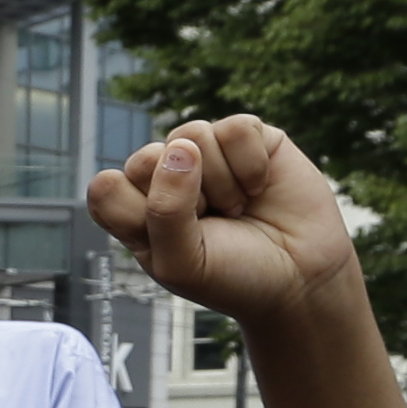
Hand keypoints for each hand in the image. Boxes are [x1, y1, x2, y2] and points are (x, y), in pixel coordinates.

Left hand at [81, 114, 361, 329]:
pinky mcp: (247, 137)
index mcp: (135, 210)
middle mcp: (164, 176)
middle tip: (211, 223)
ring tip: (236, 208)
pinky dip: (251, 164)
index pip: (107, 188)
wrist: (300, 278)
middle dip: (184, 197)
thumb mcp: (183, 263)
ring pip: (191, 135)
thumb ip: (164, 211)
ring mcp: (206, 153)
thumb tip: (180, 147)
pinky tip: (259, 187)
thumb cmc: (233, 275)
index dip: (140, 211)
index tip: (174, 240)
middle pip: (146, 157)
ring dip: (221, 183)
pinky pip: (236, 128)